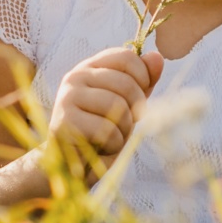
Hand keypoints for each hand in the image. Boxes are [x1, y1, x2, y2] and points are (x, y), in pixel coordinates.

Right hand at [49, 46, 164, 158]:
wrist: (73, 166)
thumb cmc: (102, 132)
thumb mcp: (127, 104)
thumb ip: (141, 81)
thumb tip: (157, 57)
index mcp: (90, 67)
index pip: (126, 57)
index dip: (143, 78)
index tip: (137, 100)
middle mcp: (76, 77)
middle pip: (126, 83)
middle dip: (135, 110)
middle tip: (122, 125)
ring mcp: (67, 98)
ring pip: (118, 107)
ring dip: (124, 130)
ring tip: (110, 137)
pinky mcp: (64, 122)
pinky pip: (106, 130)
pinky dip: (112, 144)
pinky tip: (100, 147)